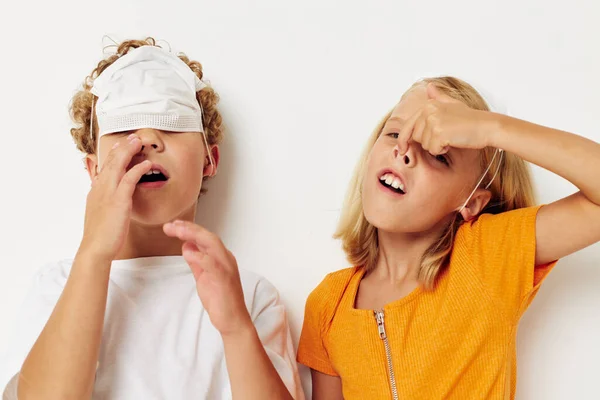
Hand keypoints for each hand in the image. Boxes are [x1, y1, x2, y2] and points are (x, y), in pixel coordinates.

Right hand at [79, 134, 151, 261]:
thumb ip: (104, 200)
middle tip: (133, 137)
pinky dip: (138, 169)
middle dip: (122, 147)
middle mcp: (100, 188)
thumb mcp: (100, 213)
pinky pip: (129, 179)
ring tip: (139, 142)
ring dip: (129, 151)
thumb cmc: (100, 235)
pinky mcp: (118, 200)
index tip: (121, 144)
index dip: (114, 153)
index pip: (105, 166)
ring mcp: (108, 193)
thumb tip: (108, 194)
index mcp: (95, 191)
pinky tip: (147, 164)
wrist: (95, 249)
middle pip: (111, 161)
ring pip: (118, 165)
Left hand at [163, 220, 252, 336]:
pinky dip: (200, 256)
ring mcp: (226, 267)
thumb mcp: (203, 276)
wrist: (232, 320)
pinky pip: (213, 264)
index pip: (205, 238)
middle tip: (171, 225)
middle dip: (189, 228)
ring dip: (194, 235)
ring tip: (177, 230)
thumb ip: (196, 261)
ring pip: (212, 243)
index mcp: (221, 257)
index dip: (189, 229)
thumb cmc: (220, 300)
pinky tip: (187, 252)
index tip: (173, 225)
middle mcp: (225, 258)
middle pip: (208, 236)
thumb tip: (186, 246)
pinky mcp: (224, 279)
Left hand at [398, 83, 497, 154]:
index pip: (408, 125)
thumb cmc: (471, 119)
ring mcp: (433, 122)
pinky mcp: (439, 133)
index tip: (401, 150)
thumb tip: (429, 86)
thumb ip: (438, 98)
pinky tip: (453, 142)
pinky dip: (443, 150)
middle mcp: (428, 111)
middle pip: (416, 137)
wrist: (487, 126)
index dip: (402, 140)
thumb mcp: (453, 104)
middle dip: (428, 142)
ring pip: (425, 145)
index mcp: (429, 105)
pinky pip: (433, 150)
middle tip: (445, 136)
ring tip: (451, 137)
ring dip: (437, 146)